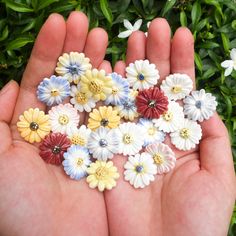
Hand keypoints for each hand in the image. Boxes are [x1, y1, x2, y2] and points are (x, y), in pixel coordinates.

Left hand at [0, 12, 109, 235]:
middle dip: (76, 51)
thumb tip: (10, 85)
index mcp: (34, 125)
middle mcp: (61, 125)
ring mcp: (87, 135)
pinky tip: (119, 72)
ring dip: (98, 65)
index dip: (50, 51)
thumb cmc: (18, 208)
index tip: (60, 22)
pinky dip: (116, 94)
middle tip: (87, 23)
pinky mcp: (107, 148)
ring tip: (105, 38)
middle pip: (69, 81)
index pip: (41, 79)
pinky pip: (113, 116)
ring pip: (93, 93)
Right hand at [103, 19, 235, 235]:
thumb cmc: (198, 221)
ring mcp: (129, 139)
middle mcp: (153, 131)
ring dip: (130, 68)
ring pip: (128, 97)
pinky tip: (106, 70)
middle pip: (153, 87)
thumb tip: (207, 107)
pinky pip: (106, 119)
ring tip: (130, 40)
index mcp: (180, 134)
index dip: (180, 62)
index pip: (180, 91)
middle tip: (152, 27)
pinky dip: (106, 95)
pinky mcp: (109, 151)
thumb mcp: (218, 177)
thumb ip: (214, 139)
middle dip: (154, 56)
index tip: (180, 34)